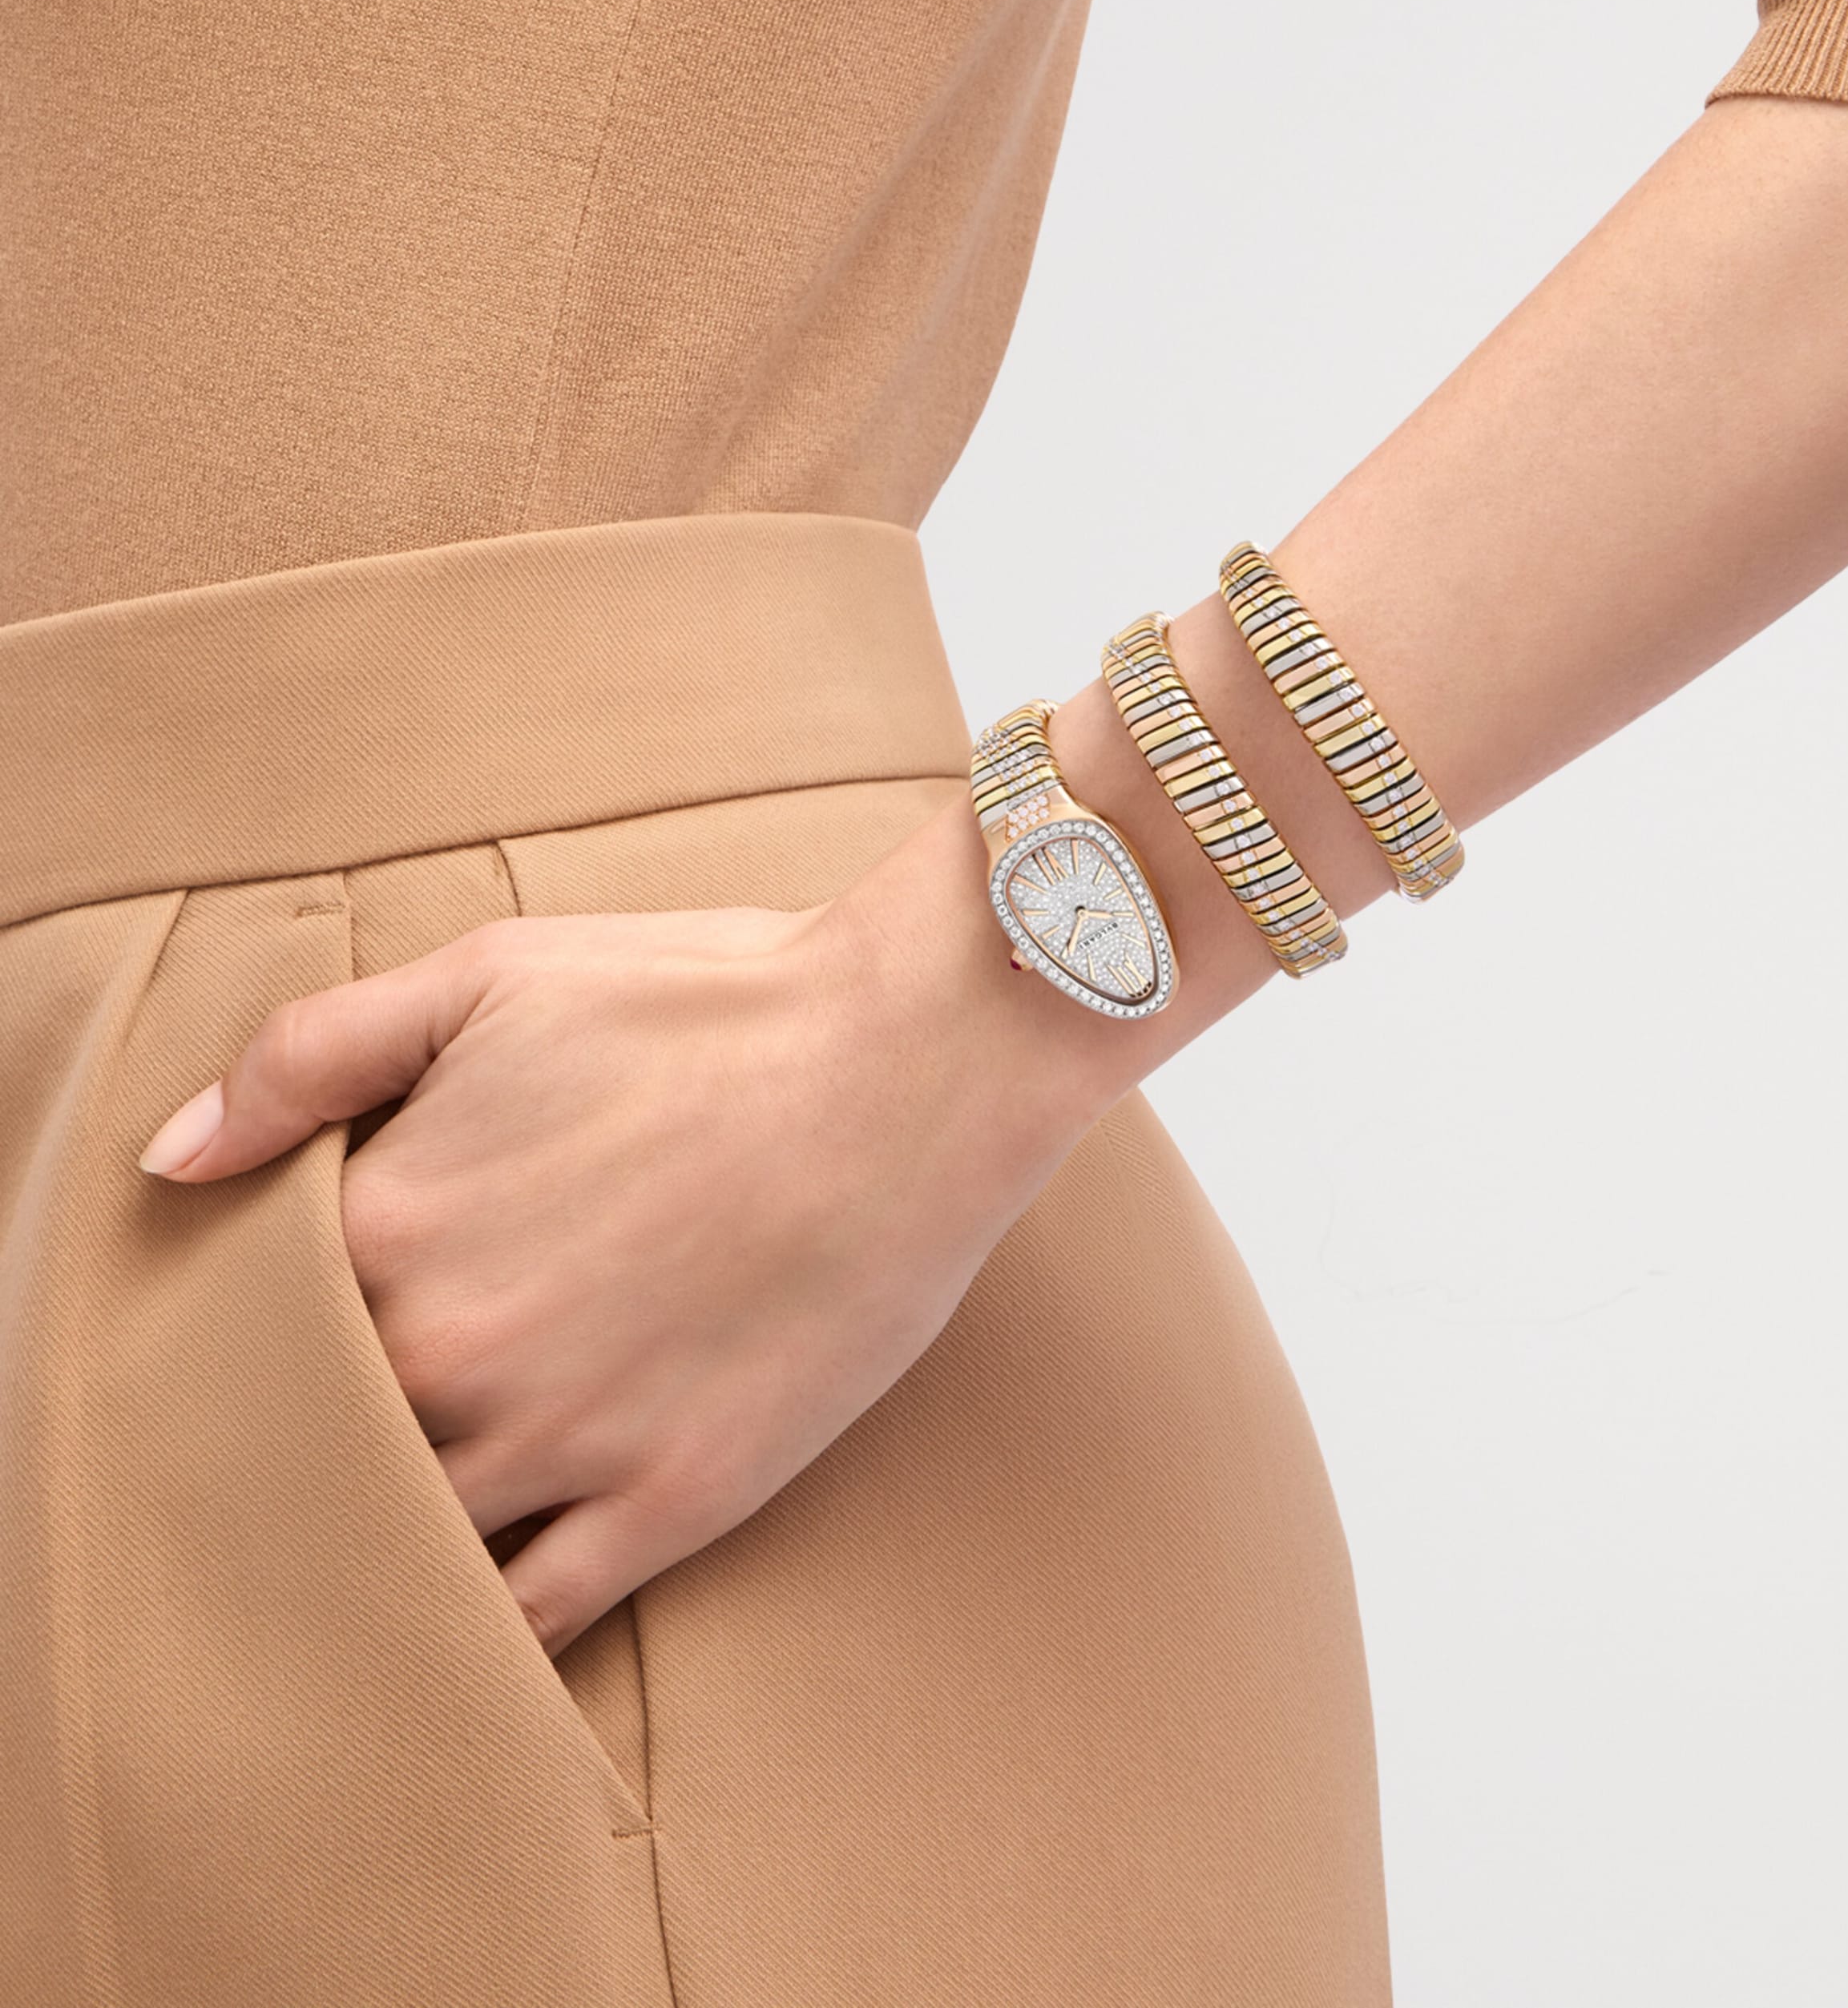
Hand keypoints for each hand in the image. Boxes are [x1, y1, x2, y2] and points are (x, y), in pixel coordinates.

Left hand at [136, 834, 1111, 1657]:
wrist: (913, 1061)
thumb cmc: (711, 1003)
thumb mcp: (493, 976)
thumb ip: (311, 1057)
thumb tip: (171, 1158)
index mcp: (391, 1225)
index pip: (252, 1327)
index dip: (261, 1330)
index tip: (293, 1326)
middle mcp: (453, 1354)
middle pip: (317, 1446)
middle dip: (315, 1439)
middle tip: (351, 1417)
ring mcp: (564, 1442)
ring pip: (409, 1542)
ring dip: (381, 1542)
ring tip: (385, 1526)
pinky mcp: (671, 1500)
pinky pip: (534, 1617)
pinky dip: (482, 1633)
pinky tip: (465, 1621)